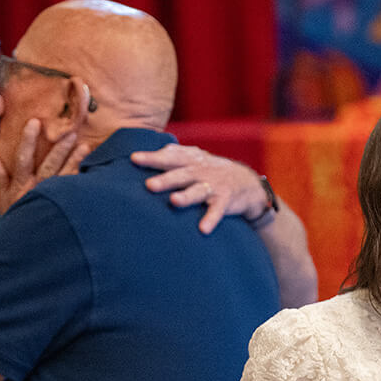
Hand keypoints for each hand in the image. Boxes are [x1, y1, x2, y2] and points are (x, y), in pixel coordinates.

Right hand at [0, 119, 91, 213]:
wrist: (25, 244)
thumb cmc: (14, 218)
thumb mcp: (2, 198)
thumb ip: (0, 176)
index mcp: (21, 184)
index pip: (23, 158)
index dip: (28, 140)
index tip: (34, 122)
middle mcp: (37, 189)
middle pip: (49, 165)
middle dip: (59, 148)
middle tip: (70, 132)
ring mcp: (51, 198)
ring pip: (65, 176)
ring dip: (75, 161)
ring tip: (85, 147)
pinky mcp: (63, 206)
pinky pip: (73, 191)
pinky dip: (80, 180)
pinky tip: (92, 169)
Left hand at [131, 143, 268, 234]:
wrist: (247, 183)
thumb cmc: (211, 171)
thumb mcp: (196, 159)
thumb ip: (175, 155)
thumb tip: (149, 151)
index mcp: (191, 160)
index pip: (170, 157)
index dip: (152, 158)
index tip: (133, 159)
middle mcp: (201, 171)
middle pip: (181, 174)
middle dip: (166, 179)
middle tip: (149, 185)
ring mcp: (214, 186)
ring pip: (198, 191)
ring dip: (186, 197)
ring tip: (174, 202)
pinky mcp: (225, 201)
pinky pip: (217, 211)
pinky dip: (211, 219)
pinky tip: (203, 229)